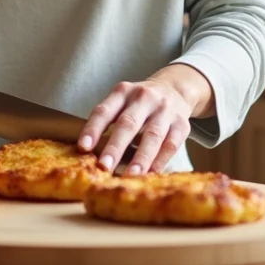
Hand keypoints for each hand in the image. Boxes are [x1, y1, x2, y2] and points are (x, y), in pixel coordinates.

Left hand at [78, 66, 211, 175]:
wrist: (175, 89)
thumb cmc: (139, 103)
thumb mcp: (122, 101)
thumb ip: (108, 121)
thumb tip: (88, 153)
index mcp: (123, 92)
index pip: (104, 110)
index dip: (93, 129)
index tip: (83, 148)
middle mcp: (144, 97)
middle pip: (128, 123)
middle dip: (115, 147)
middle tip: (104, 167)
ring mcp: (164, 110)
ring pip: (152, 135)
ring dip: (140, 158)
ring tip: (130, 175)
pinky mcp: (181, 124)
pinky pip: (170, 144)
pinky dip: (160, 160)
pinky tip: (151, 174)